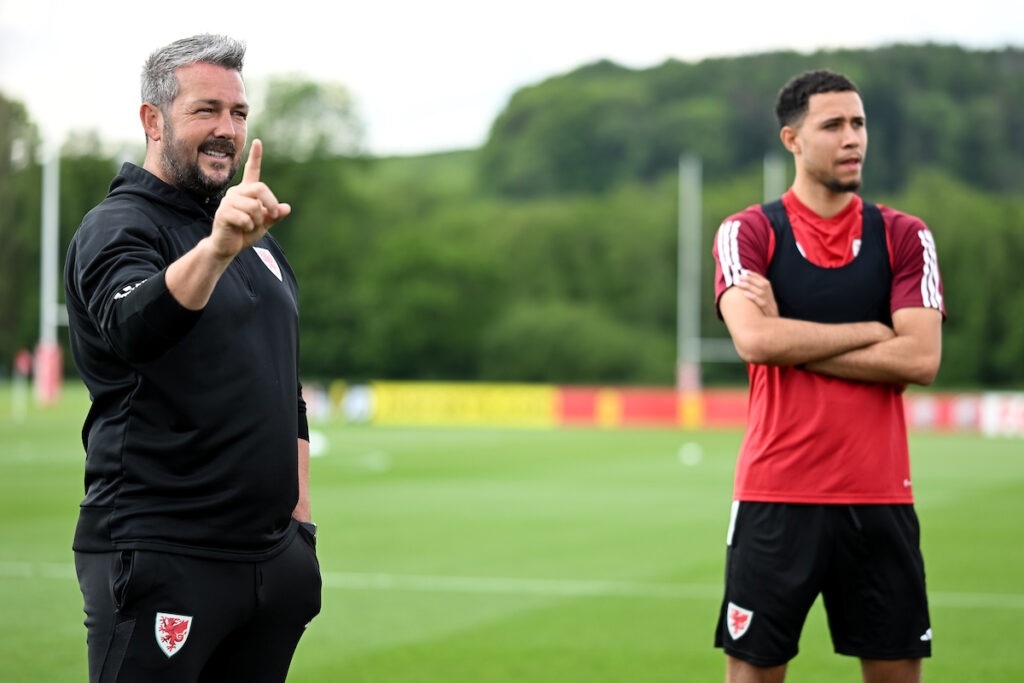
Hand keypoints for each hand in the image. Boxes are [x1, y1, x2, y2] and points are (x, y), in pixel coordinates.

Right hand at [209, 139, 291, 259]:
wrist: (227, 247)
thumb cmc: (244, 233)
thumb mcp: (264, 224)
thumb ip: (274, 216)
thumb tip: (287, 208)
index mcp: (246, 192)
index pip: (251, 171)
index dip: (255, 157)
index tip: (257, 142)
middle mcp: (236, 193)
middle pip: (260, 188)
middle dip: (271, 203)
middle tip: (273, 215)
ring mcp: (228, 202)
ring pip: (254, 206)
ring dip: (258, 220)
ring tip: (250, 226)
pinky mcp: (223, 213)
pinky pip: (246, 218)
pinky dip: (249, 227)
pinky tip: (241, 229)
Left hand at [738, 271, 777, 317]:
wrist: (773, 330)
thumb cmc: (764, 318)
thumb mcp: (762, 306)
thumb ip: (756, 297)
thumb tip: (743, 289)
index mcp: (771, 296)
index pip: (764, 282)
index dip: (755, 276)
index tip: (745, 271)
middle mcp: (772, 299)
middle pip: (763, 285)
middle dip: (750, 279)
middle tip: (738, 276)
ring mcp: (771, 306)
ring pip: (761, 292)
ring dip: (749, 286)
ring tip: (738, 284)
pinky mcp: (769, 313)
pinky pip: (762, 303)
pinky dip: (754, 297)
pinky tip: (745, 294)